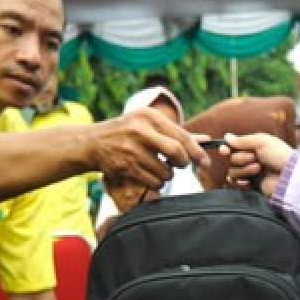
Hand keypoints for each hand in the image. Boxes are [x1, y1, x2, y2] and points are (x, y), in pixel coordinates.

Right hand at [89, 106, 208, 189]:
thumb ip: (176, 133)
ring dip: (168, 175)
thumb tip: (205, 140)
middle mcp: (140, 130)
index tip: (205, 161)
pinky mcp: (125, 166)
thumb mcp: (148, 124)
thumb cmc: (128, 132)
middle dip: (184, 163)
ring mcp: (131, 149)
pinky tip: (150, 176)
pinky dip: (157, 183)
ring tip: (160, 169)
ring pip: (166, 171)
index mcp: (149, 116)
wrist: (93, 143)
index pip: (182, 135)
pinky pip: (153, 181)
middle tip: (182, 165)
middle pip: (177, 152)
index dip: (197, 151)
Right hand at [225, 132, 294, 196]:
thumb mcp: (262, 141)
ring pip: (232, 171)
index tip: (224, 150)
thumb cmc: (279, 155)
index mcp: (253, 147)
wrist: (289, 176)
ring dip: (243, 170)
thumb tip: (226, 137)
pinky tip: (248, 181)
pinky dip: (240, 182)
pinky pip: (236, 184)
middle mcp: (249, 159)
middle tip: (255, 158)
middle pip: (231, 159)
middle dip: (240, 158)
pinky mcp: (251, 185)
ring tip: (258, 169)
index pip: (233, 147)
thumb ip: (243, 140)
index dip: (226, 149)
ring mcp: (249, 173)